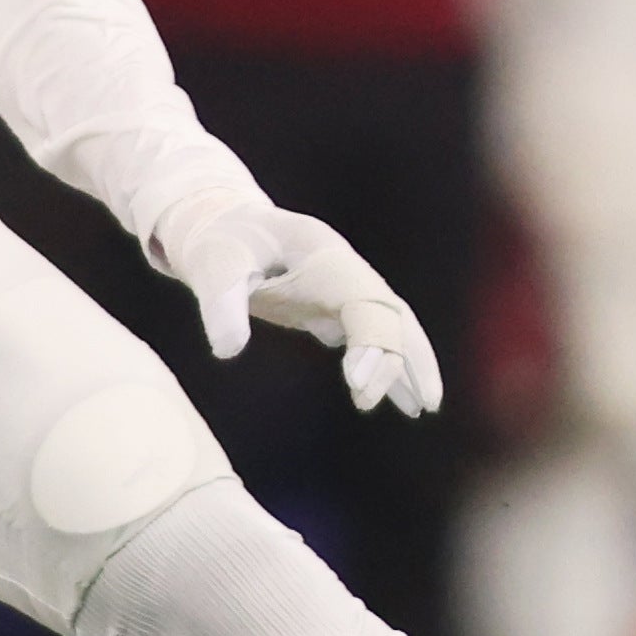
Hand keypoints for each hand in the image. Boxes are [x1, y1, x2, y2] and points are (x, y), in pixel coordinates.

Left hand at [137, 172, 446, 415]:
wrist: (223, 226)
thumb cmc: (219, 245)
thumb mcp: (211, 269)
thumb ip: (221, 304)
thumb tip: (229, 351)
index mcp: (323, 255)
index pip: (365, 300)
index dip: (372, 340)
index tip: (357, 386)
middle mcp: (344, 270)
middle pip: (391, 313)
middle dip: (404, 358)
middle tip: (413, 410)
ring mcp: (344, 288)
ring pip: (392, 325)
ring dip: (410, 364)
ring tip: (424, 409)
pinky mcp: (333, 307)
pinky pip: (373, 336)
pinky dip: (390, 366)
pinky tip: (403, 400)